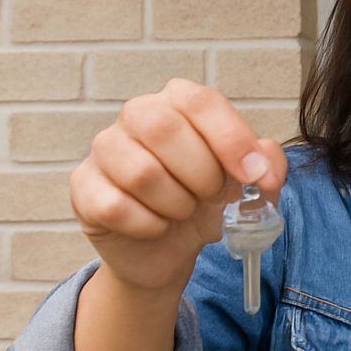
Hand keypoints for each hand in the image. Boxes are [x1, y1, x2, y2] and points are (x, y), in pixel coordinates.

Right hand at [70, 79, 286, 292]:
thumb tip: (265, 168)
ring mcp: (104, 148)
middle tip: (210, 195)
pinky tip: (156, 226)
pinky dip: (148, 226)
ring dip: (175, 203)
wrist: (167, 248)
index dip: (231, 138)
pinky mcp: (83, 186)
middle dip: (201, 174)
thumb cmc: (206, 202)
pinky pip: (116, 206)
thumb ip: (268, 167)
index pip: (201, 101)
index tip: (252, 174)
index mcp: (178, 101)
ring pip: (141, 172)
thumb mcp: (248, 186)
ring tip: (183, 210)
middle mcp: (137, 114)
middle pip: (164, 129)